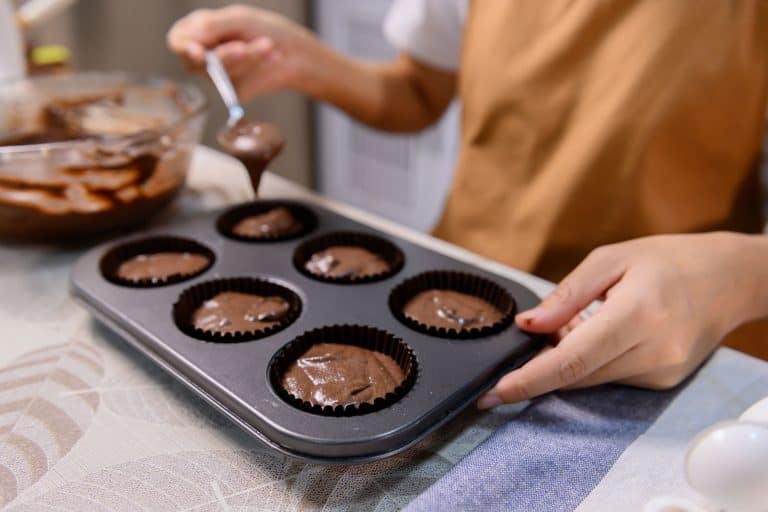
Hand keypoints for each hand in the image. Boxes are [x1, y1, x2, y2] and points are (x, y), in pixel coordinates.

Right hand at [167, 5, 322, 99]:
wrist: (295, 50)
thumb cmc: (264, 28)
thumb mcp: (239, 18)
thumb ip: (212, 26)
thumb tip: (189, 42)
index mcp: (198, 31)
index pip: (178, 41)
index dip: (184, 47)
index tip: (200, 53)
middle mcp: (203, 56)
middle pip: (197, 61)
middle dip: (225, 54)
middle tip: (244, 47)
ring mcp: (217, 76)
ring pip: (220, 72)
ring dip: (248, 56)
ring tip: (267, 45)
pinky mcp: (233, 91)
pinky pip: (237, 83)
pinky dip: (256, 66)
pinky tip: (272, 57)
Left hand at [477, 232, 767, 408]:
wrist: (729, 278)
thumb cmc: (666, 260)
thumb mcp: (610, 259)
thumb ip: (566, 296)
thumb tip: (528, 325)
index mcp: (637, 313)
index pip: (572, 360)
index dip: (530, 379)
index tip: (495, 392)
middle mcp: (653, 351)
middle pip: (577, 376)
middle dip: (543, 365)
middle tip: (539, 333)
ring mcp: (662, 371)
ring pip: (592, 380)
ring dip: (569, 361)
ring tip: (580, 322)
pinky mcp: (665, 381)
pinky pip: (611, 378)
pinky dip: (592, 363)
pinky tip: (600, 334)